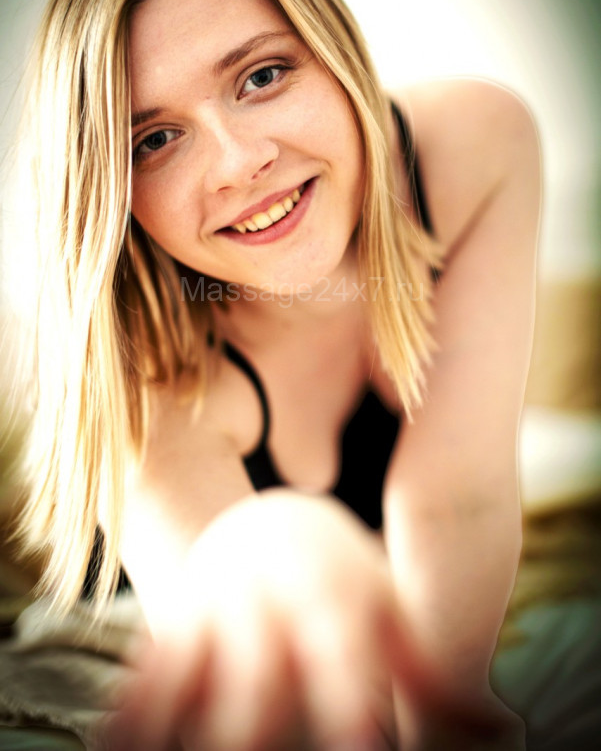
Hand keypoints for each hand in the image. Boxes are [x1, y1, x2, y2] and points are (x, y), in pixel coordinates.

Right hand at [105, 490, 404, 749]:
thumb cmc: (345, 584)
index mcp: (328, 585)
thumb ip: (432, 669)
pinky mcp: (175, 627)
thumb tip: (502, 730)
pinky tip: (118, 744)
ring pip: (193, 668)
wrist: (271, 532)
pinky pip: (149, 669)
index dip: (348, 697)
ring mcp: (214, 608)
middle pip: (258, 668)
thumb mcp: (388, 610)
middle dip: (259, 726)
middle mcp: (266, 593)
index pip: (338, 639)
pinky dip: (138, 704)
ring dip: (187, 718)